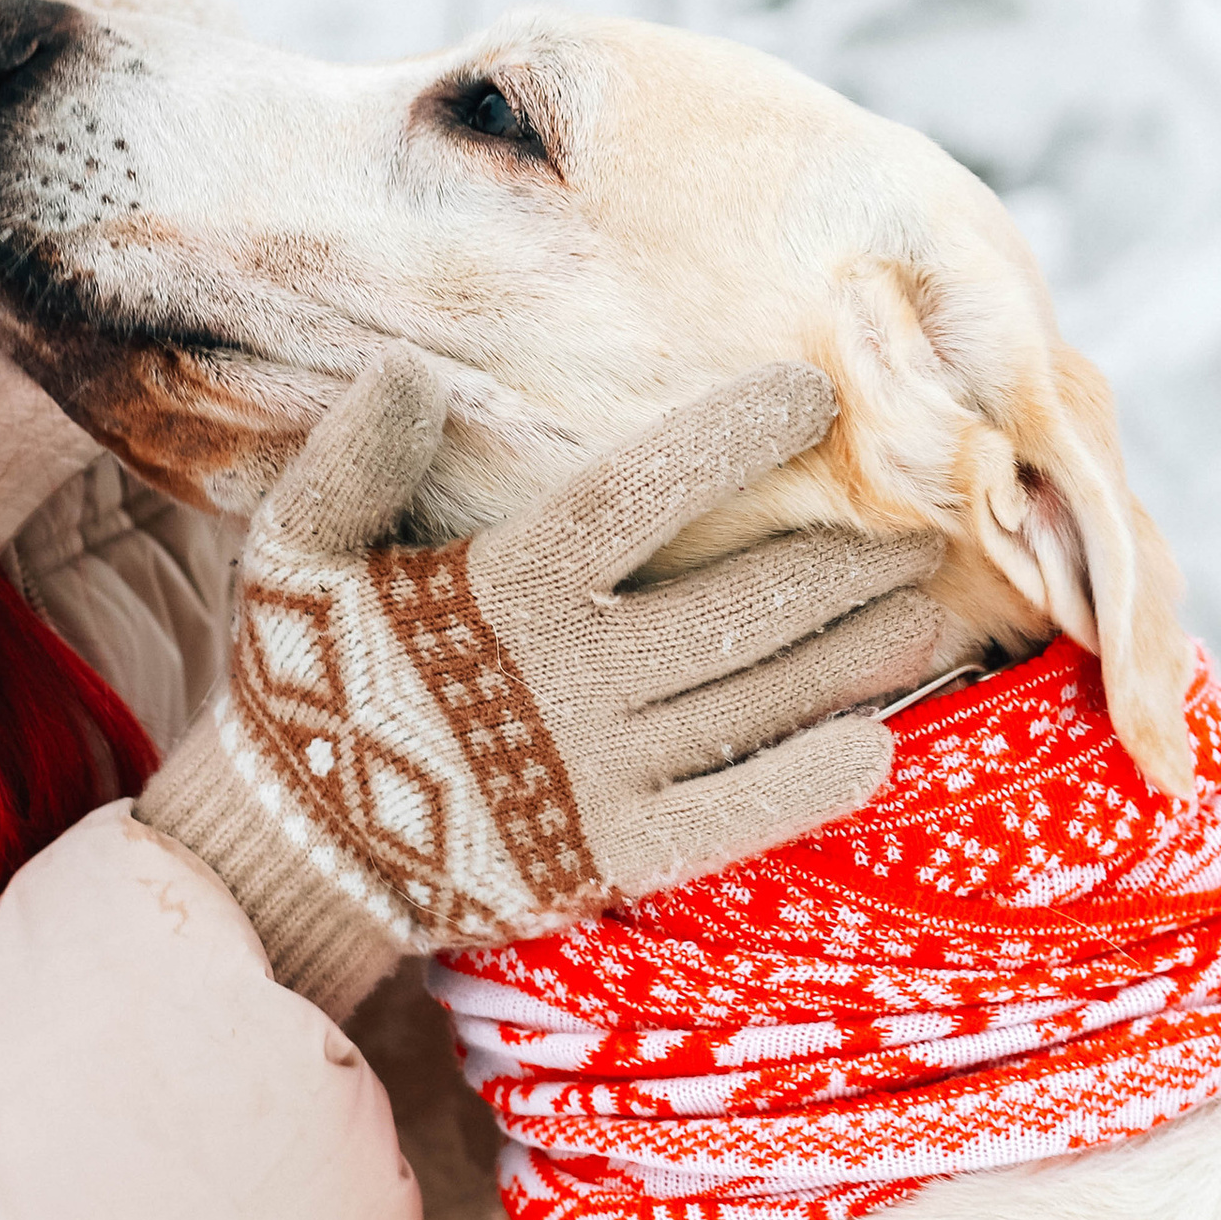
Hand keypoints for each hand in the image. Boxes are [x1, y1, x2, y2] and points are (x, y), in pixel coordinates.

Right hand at [139, 350, 942, 1012]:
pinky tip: (879, 746)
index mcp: (504, 589)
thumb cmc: (304, 678)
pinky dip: (805, 783)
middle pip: (738, 607)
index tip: (813, 395)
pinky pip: (731, 816)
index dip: (729, 441)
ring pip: (754, 701)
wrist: (292, 849)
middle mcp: (571, 678)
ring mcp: (599, 773)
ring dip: (850, 658)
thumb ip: (354, 461)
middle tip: (923, 526)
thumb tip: (409, 365)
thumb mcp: (298, 553)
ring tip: (928, 615)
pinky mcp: (611, 855)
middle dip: (840, 563)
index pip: (638, 496)